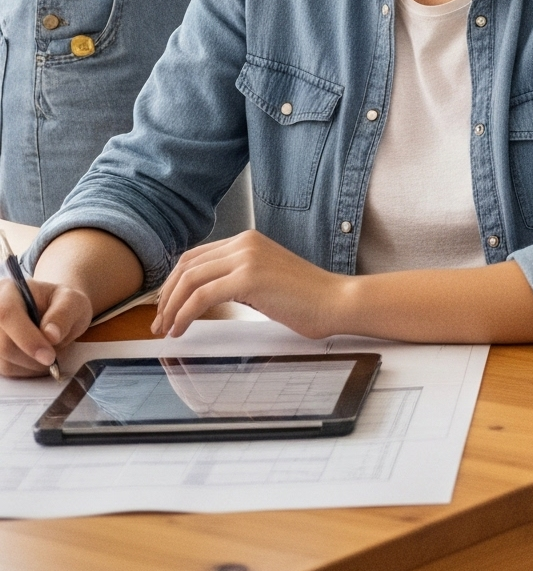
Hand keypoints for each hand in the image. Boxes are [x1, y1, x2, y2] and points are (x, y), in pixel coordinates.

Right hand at [0, 269, 92, 377]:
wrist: (56, 312)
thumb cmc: (64, 304)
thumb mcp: (74, 302)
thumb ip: (64, 314)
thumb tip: (51, 335)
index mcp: (10, 291)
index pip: (7, 314)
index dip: (27, 338)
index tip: (49, 356)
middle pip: (4, 345)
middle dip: (34, 356)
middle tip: (56, 355)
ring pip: (4, 361)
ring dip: (33, 364)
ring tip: (50, 351)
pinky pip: (7, 369)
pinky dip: (27, 369)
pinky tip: (38, 358)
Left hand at [153, 230, 350, 338]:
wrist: (337, 301)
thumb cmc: (307, 298)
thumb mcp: (265, 280)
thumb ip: (237, 278)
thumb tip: (205, 296)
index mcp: (248, 240)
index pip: (195, 257)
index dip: (173, 283)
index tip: (165, 307)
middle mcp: (244, 243)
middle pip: (186, 266)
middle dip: (166, 296)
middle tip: (158, 322)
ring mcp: (247, 258)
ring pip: (189, 280)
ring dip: (171, 307)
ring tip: (167, 329)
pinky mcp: (249, 278)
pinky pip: (202, 297)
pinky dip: (185, 315)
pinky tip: (182, 329)